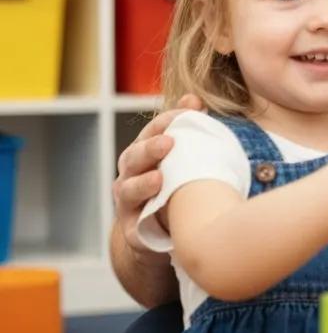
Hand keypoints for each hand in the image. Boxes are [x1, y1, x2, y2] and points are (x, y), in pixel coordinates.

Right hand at [113, 95, 200, 253]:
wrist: (160, 233)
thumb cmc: (174, 185)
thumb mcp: (181, 156)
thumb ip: (186, 128)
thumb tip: (193, 100)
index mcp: (143, 153)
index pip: (151, 131)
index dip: (166, 121)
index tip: (189, 112)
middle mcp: (130, 176)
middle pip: (134, 157)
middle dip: (150, 148)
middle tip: (169, 142)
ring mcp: (128, 203)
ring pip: (129, 191)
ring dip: (143, 184)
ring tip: (160, 179)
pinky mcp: (133, 231)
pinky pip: (134, 225)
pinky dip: (143, 220)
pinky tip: (155, 215)